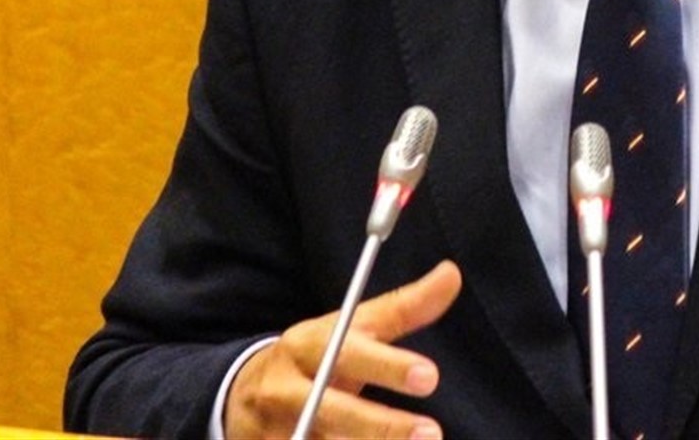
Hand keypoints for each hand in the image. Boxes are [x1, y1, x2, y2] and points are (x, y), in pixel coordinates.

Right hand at [228, 261, 463, 439]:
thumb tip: (452, 274)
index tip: (430, 377)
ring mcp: (277, 429)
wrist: (246, 395)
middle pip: (334, 411)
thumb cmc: (318, 358)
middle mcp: (287, 389)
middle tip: (432, 433)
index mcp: (307, 346)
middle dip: (383, 426)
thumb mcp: (352, 329)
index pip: (349, 354)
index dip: (388, 367)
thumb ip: (402, 308)